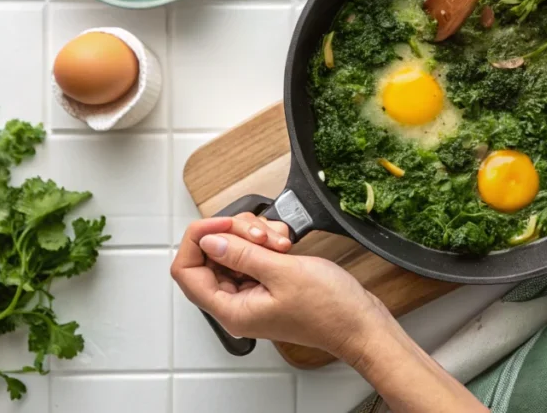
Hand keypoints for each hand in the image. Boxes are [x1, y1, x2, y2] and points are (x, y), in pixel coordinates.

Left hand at [170, 214, 390, 359]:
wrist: (360, 321)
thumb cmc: (330, 309)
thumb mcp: (282, 273)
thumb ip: (240, 255)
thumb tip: (208, 241)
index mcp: (231, 309)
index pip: (187, 272)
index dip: (198, 240)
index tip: (221, 224)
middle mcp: (237, 303)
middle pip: (211, 256)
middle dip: (234, 235)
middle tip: (260, 234)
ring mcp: (253, 293)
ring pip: (234, 249)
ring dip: (254, 235)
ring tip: (279, 241)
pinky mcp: (269, 283)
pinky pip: (254, 253)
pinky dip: (267, 241)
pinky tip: (286, 244)